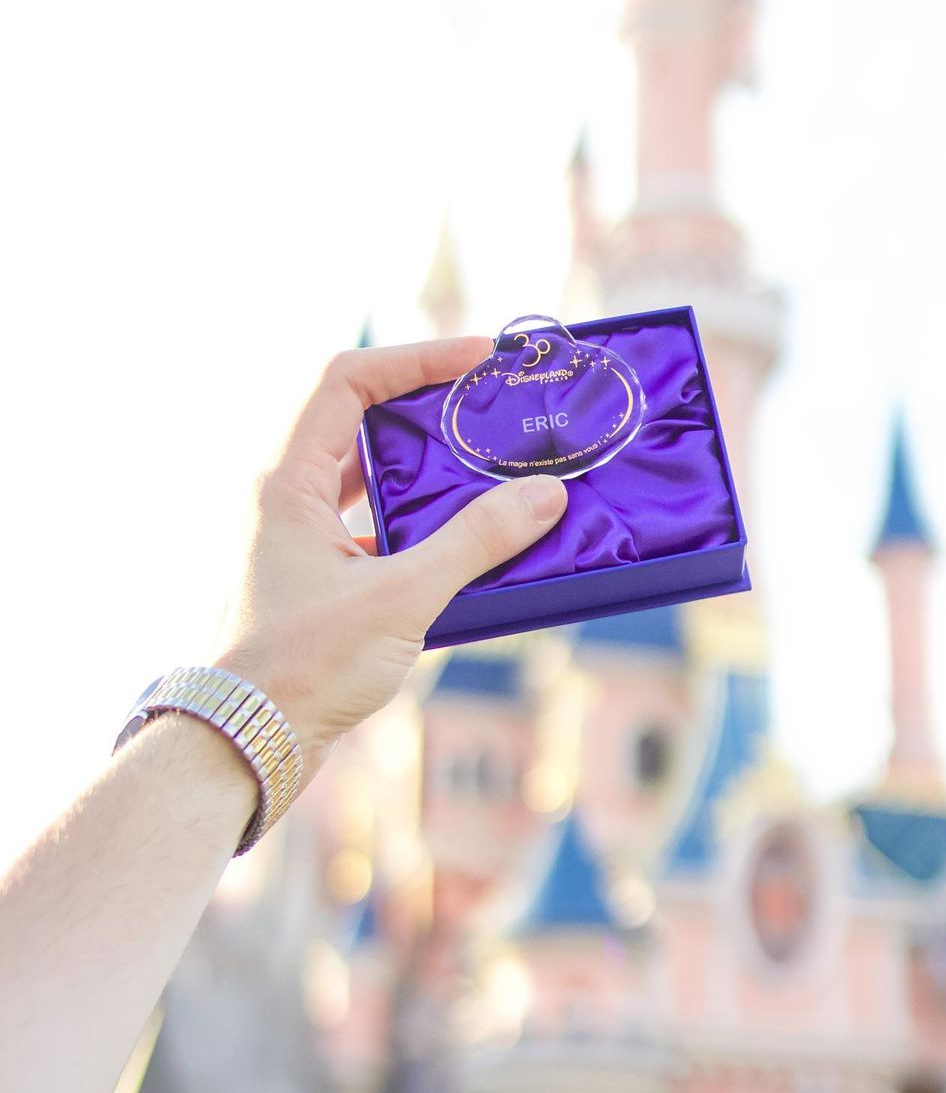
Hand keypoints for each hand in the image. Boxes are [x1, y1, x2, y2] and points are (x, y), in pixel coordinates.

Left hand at [214, 337, 566, 782]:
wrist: (242, 748)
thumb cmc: (300, 669)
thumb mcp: (399, 597)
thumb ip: (476, 542)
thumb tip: (544, 495)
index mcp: (287, 481)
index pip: (348, 380)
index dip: (416, 357)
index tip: (479, 358)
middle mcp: (286, 499)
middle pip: (361, 421)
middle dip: (430, 409)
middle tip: (492, 407)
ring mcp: (299, 539)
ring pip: (370, 478)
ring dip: (428, 469)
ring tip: (490, 467)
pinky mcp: (317, 579)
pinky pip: (375, 526)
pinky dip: (420, 523)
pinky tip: (466, 542)